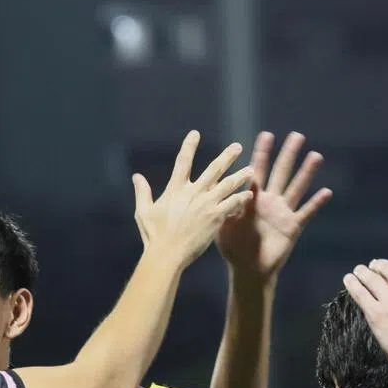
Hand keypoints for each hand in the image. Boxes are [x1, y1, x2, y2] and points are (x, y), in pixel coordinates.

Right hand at [132, 130, 254, 268]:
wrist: (167, 254)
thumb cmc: (154, 235)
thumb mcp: (143, 211)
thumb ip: (142, 192)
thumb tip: (136, 176)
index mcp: (175, 189)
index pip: (183, 161)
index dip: (189, 146)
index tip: (195, 134)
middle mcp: (193, 192)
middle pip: (214, 169)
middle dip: (227, 157)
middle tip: (237, 147)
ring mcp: (206, 204)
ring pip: (228, 185)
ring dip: (240, 176)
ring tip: (251, 169)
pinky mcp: (215, 217)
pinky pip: (232, 204)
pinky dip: (241, 198)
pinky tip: (249, 194)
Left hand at [217, 132, 331, 278]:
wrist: (248, 270)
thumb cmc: (233, 248)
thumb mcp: (225, 224)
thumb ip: (227, 206)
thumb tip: (222, 188)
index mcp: (252, 198)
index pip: (258, 170)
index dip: (262, 153)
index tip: (266, 135)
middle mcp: (270, 201)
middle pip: (281, 172)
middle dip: (288, 154)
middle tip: (296, 135)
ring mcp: (283, 213)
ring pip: (296, 188)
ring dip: (306, 172)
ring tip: (316, 155)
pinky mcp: (292, 227)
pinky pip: (306, 213)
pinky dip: (316, 203)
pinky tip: (327, 192)